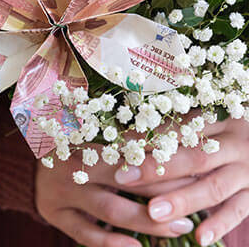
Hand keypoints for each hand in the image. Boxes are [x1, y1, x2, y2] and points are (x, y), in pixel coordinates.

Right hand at [35, 145, 196, 246]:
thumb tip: (168, 140)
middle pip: (125, 178)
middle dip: (163, 191)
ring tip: (179, 226)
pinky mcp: (53, 212)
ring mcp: (62, 189)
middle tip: (194, 201)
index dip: (161, 158)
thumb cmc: (68, 145)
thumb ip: (120, 138)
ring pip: (110, 209)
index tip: (191, 165)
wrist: (27, 162)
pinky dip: (112, 243)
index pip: (131, 148)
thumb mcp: (88, 134)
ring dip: (147, 221)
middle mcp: (74, 162)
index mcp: (83, 136)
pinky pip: (85, 233)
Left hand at [113, 118, 248, 245]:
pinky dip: (220, 225)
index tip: (119, 147)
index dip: (148, 138)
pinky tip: (199, 238)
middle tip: (124, 178)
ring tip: (152, 212)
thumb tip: (130, 135)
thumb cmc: (231, 133)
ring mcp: (248, 171)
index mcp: (220, 120)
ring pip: (213, 187)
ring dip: (182, 200)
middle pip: (193, 157)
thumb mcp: (213, 122)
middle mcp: (235, 144)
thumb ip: (180, 128)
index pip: (179, 129)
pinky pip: (239, 211)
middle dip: (157, 169)